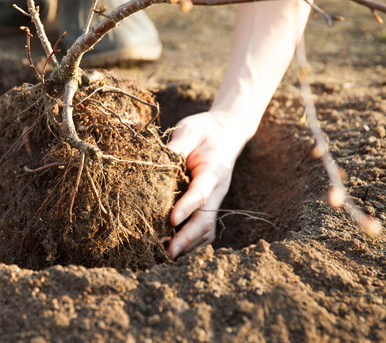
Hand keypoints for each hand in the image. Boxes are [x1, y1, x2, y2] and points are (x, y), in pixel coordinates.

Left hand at [166, 110, 251, 258]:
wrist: (226, 133)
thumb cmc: (205, 131)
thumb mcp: (191, 129)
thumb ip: (178, 144)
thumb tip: (158, 159)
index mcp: (213, 169)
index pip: (201, 192)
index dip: (187, 207)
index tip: (172, 220)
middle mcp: (217, 189)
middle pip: (206, 218)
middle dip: (188, 237)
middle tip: (169, 251)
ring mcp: (216, 200)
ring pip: (207, 229)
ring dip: (189, 244)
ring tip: (166, 256)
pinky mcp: (210, 206)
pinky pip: (205, 230)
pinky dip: (193, 243)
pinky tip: (175, 251)